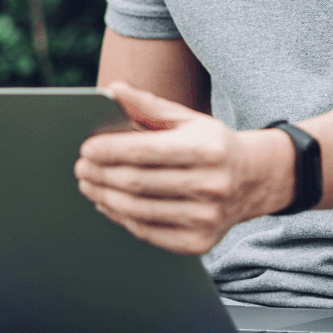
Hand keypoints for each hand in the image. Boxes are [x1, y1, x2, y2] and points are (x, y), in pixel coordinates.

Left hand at [74, 81, 294, 254]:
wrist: (252, 180)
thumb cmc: (211, 145)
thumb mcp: (187, 119)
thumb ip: (148, 106)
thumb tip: (113, 90)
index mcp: (208, 149)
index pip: (146, 151)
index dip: (111, 151)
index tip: (86, 149)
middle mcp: (210, 185)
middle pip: (138, 182)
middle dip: (102, 175)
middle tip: (81, 168)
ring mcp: (206, 218)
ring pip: (138, 210)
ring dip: (105, 197)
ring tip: (89, 184)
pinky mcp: (199, 242)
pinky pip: (148, 232)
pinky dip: (121, 218)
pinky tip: (108, 204)